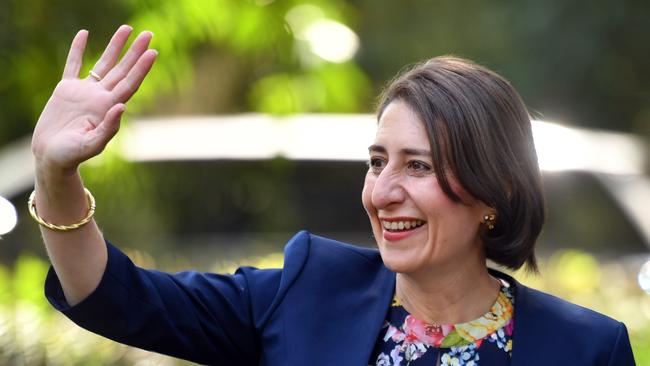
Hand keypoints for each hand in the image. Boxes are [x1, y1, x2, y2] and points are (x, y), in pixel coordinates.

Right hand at [32, 25, 156, 174]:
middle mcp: (101, 97)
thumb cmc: (72, 156)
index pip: (130, 83)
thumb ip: (108, 128)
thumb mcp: (92, 145)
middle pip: (122, 70)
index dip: (142, 69)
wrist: (52, 157)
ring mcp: (84, 92)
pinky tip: (85, 34)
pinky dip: (78, 50)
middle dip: (135, 52)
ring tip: (126, 28)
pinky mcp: (66, 90)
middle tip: (148, 34)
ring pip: (103, 63)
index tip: (152, 53)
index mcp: (109, 108)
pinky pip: (73, 65)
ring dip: (115, 46)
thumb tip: (122, 107)